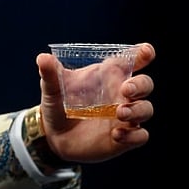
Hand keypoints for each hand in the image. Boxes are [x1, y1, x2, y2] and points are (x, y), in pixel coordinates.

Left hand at [35, 42, 154, 162]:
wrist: (52, 136)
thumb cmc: (58, 105)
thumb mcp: (51, 88)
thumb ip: (50, 73)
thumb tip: (43, 58)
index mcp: (107, 76)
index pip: (131, 60)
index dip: (143, 53)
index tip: (146, 51)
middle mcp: (120, 94)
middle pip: (145, 84)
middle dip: (141, 84)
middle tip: (125, 89)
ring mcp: (125, 116)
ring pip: (146, 109)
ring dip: (138, 110)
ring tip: (120, 113)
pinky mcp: (124, 138)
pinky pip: (140, 136)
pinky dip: (133, 135)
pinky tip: (116, 135)